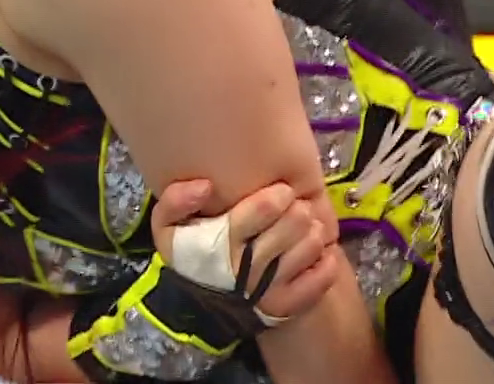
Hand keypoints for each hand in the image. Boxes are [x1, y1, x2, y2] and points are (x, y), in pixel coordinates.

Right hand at [152, 179, 339, 325]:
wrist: (205, 302)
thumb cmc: (192, 252)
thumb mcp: (167, 227)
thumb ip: (175, 201)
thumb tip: (205, 186)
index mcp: (218, 243)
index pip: (259, 212)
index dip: (275, 198)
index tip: (282, 192)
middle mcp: (245, 268)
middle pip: (292, 226)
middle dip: (299, 211)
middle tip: (297, 208)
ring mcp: (268, 290)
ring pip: (310, 247)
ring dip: (313, 233)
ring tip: (307, 228)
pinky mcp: (285, 307)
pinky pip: (320, 280)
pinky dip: (326, 262)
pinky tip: (319, 254)